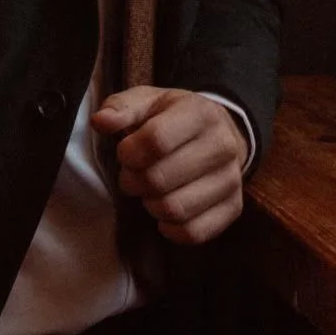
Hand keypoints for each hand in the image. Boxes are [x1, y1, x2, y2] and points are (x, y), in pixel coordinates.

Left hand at [92, 88, 247, 246]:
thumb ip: (121, 108)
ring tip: (151, 192)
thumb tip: (100, 121)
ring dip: (150, 205)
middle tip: (134, 175)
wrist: (221, 132)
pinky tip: (165, 213)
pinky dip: (171, 229)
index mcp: (201, 114)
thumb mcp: (148, 102)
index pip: (155, 141)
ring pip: (174, 209)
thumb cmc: (174, 118)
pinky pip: (194, 232)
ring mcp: (232, 179)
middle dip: (134, 181)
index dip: (129, 153)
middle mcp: (223, 146)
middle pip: (159, 179)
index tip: (125, 154)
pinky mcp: (234, 207)